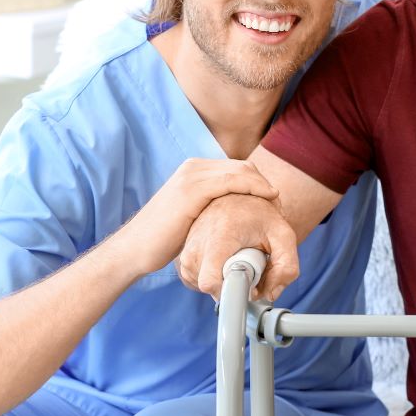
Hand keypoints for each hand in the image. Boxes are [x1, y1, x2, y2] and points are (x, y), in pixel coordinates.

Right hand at [113, 159, 279, 277]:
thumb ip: (211, 207)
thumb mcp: (193, 215)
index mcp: (195, 170)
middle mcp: (194, 167)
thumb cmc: (164, 238)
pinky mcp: (191, 189)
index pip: (238, 168)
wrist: (135, 249)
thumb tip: (236, 214)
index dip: (260, 183)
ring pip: (241, 171)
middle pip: (243, 167)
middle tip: (280, 206)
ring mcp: (192, 176)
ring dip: (264, 187)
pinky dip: (254, 189)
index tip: (275, 203)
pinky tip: (267, 200)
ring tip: (278, 206)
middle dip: (265, 184)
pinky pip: (232, 181)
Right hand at [178, 193, 299, 300]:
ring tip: (237, 258)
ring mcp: (186, 254)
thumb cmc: (259, 215)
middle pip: (215, 288)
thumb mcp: (283, 235)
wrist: (235, 198)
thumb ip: (287, 267)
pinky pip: (200, 284)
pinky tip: (225, 260)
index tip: (249, 287)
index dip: (232, 292)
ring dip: (226, 281)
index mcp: (219, 237)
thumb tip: (269, 295)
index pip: (210, 281)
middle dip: (236, 284)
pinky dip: (216, 278)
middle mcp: (197, 246)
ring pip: (208, 289)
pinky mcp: (183, 262)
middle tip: (249, 262)